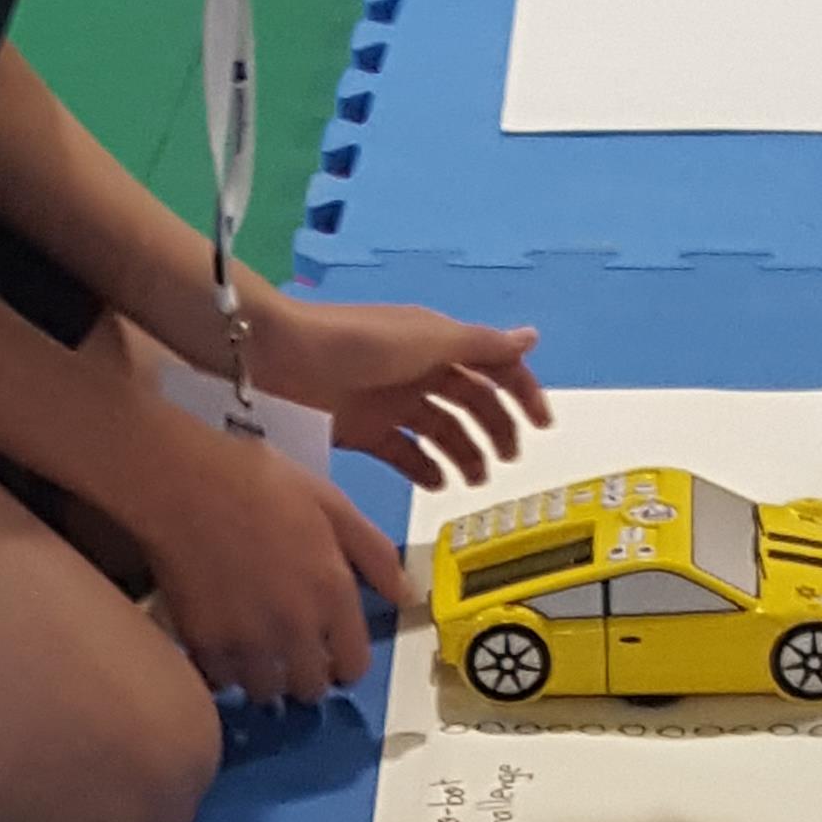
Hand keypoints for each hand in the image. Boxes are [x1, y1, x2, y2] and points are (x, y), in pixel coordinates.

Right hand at [134, 424, 407, 709]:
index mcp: (332, 591)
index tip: (332, 655)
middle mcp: (296, 626)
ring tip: (255, 650)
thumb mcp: (330, 502)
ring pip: (266, 692)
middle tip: (290, 651)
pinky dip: (224, 672)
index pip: (353, 666)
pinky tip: (222, 644)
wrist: (179, 481)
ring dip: (265, 677)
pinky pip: (222, 683)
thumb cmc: (255, 480)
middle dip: (306, 674)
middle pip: (311, 688)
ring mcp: (248, 640)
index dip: (345, 664)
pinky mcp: (204, 644)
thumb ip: (374, 553)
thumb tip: (405, 595)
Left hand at [241, 284, 548, 493]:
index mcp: (437, 342)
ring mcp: (390, 402)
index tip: (542, 425)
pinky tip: (437, 484)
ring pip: (441, 430)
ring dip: (464, 453)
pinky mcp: (363, 430)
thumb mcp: (428, 340)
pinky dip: (423, 468)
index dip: (520, 391)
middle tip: (508, 459)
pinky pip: (404, 453)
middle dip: (495, 428)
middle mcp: (418, 370)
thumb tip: (531, 338)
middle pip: (470, 401)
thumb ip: (480, 346)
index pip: (492, 366)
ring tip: (474, 479)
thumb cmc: (359, 343)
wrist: (280, 359)